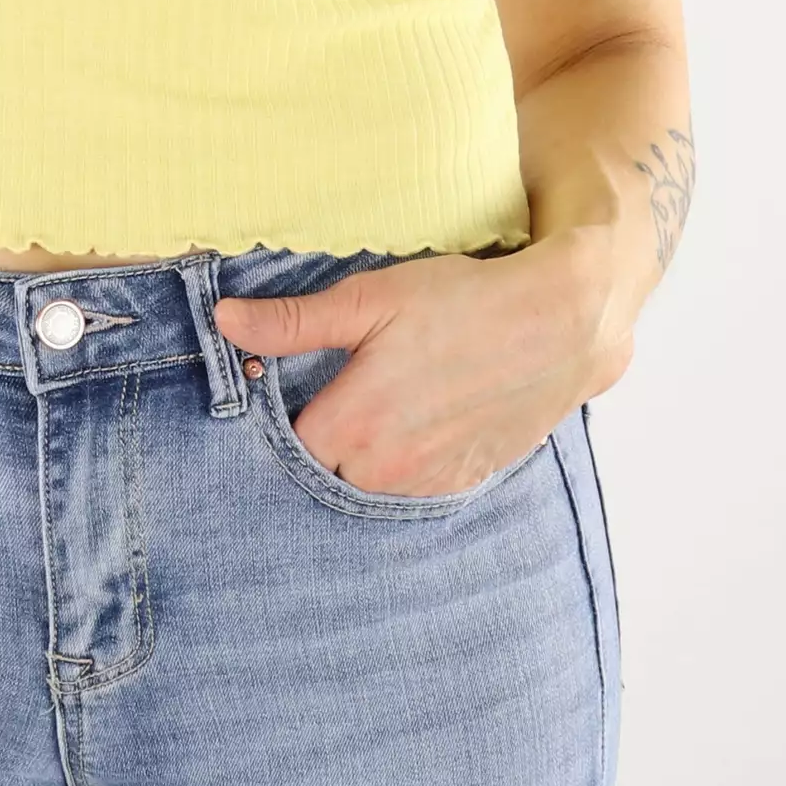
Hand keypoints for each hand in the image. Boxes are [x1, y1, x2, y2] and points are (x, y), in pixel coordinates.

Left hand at [213, 232, 636, 496]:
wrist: (561, 325)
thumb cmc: (462, 302)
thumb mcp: (369, 298)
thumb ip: (293, 322)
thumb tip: (225, 321)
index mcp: (352, 426)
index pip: (281, 444)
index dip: (278, 412)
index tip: (286, 381)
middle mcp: (385, 471)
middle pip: (322, 469)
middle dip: (319, 434)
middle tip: (336, 385)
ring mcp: (428, 484)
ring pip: (365, 482)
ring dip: (362, 452)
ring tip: (383, 398)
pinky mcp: (462, 484)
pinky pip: (409, 487)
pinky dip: (402, 460)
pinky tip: (418, 417)